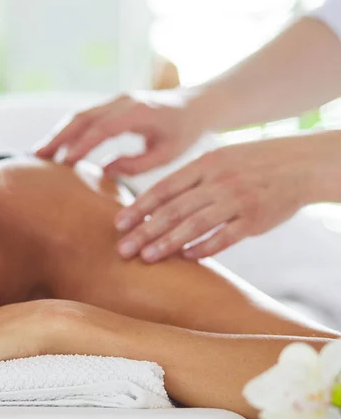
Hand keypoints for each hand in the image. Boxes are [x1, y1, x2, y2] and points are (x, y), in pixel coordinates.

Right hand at [34, 93, 204, 174]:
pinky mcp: (111, 105)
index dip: (82, 144)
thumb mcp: (167, 154)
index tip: (64, 162)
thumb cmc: (184, 133)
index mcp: (139, 111)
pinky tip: (56, 146)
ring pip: (80, 115)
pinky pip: (85, 116)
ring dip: (59, 133)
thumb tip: (104, 170)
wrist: (195, 105)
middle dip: (59, 137)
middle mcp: (123, 101)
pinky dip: (68, 130)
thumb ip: (137, 164)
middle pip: (83, 117)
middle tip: (37, 157)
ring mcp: (115, 100)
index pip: (103, 128)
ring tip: (39, 153)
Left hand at [114, 135, 320, 260]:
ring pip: (194, 225)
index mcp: (204, 164)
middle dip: (144, 231)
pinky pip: (224, 237)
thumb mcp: (218, 160)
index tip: (118, 224)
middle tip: (122, 249)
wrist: (299, 164)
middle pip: (173, 210)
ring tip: (145, 257)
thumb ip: (189, 180)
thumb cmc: (250, 164)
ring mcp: (237, 200)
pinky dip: (204, 248)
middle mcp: (217, 181)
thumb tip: (155, 205)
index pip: (163, 188)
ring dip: (167, 243)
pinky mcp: (255, 219)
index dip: (139, 207)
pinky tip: (186, 258)